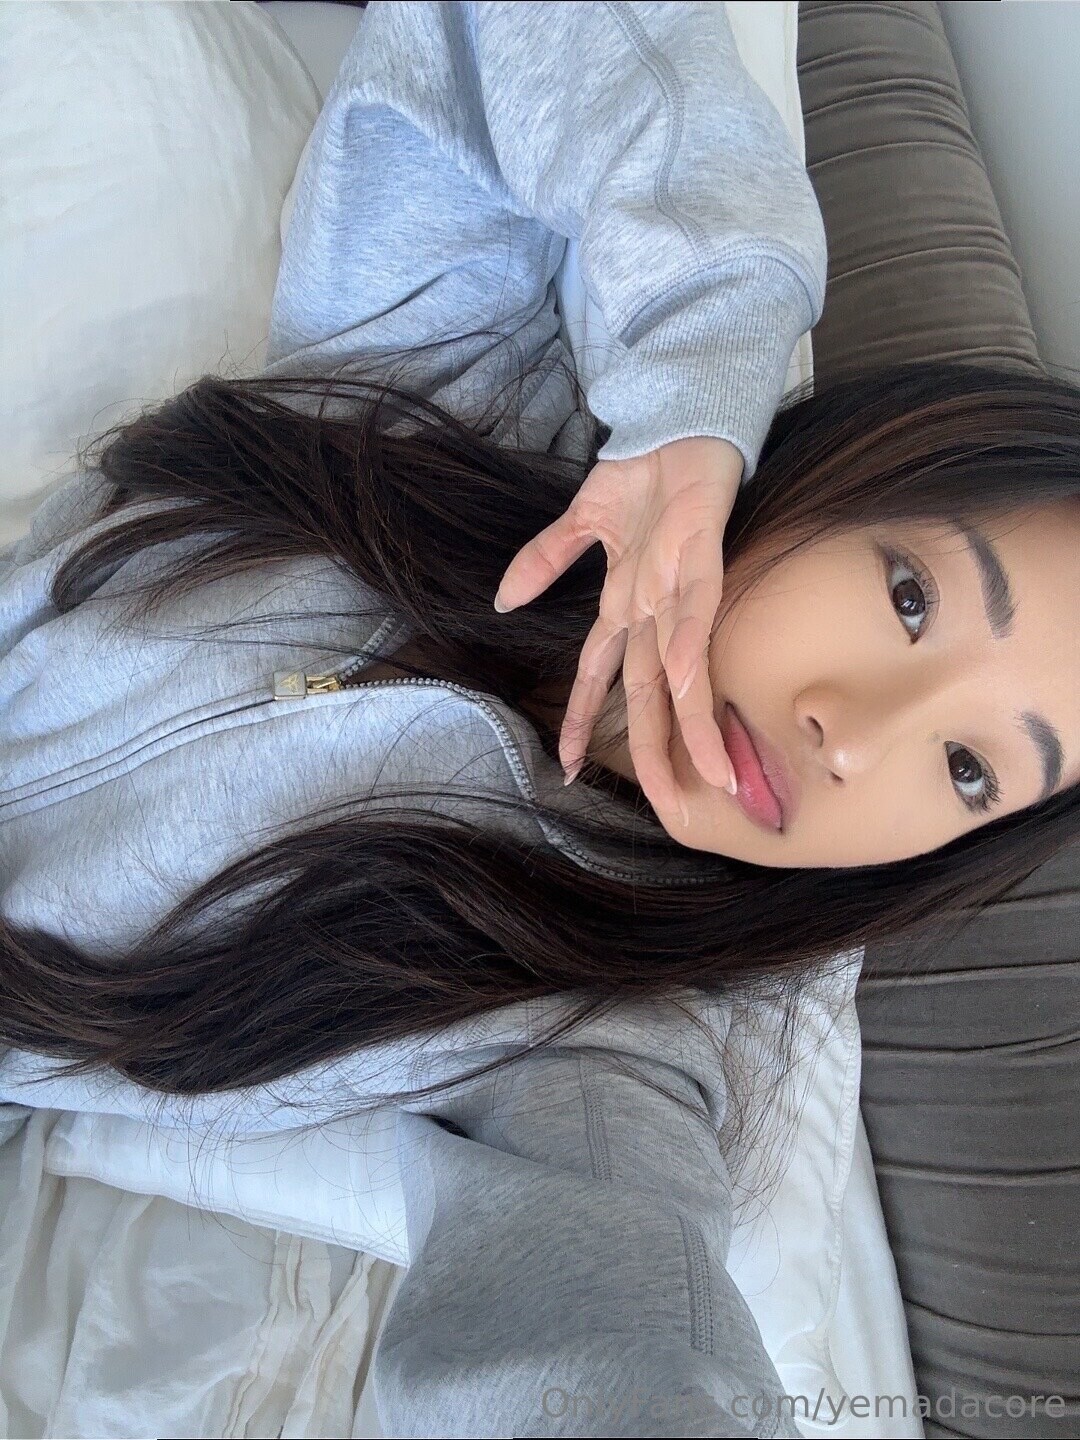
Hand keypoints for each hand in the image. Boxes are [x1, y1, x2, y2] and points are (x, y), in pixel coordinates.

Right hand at [494, 435, 742, 828]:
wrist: (680, 419)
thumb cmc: (642, 471)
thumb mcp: (582, 518)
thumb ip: (545, 559)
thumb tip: (503, 601)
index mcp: (625, 603)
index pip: (601, 674)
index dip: (588, 720)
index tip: (571, 769)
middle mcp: (653, 607)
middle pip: (650, 692)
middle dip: (654, 750)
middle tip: (667, 807)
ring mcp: (679, 586)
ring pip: (682, 668)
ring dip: (689, 723)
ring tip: (701, 774)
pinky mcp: (702, 553)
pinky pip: (694, 605)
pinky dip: (690, 641)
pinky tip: (689, 679)